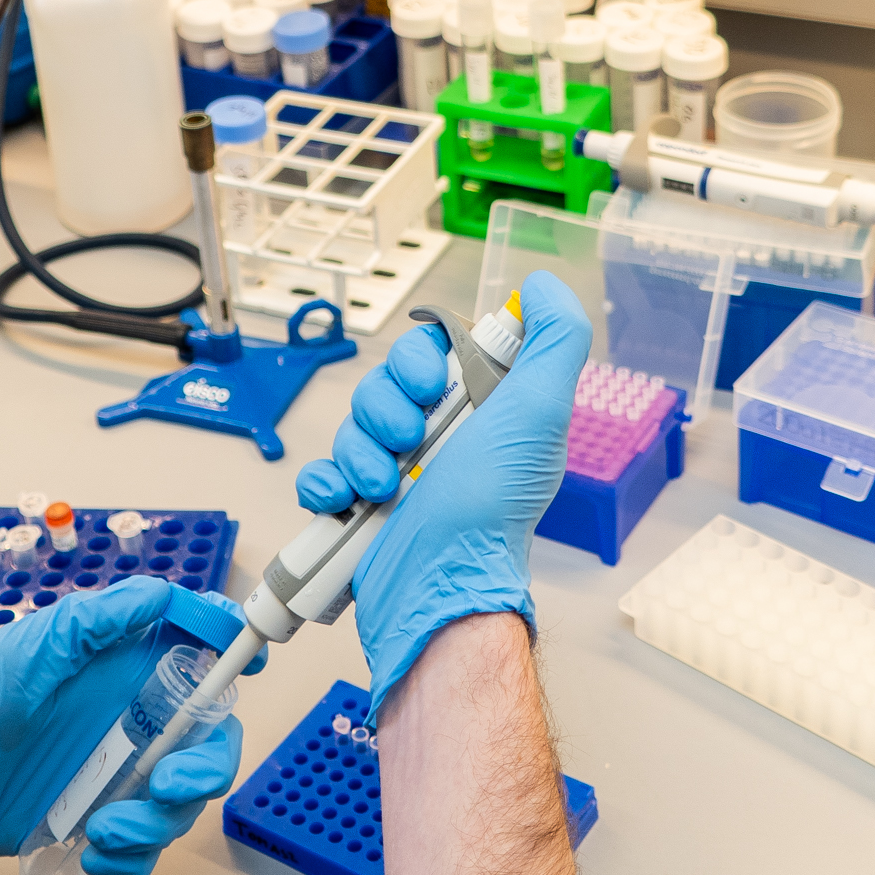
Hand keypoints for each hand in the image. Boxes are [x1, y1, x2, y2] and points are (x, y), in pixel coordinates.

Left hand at [0, 575, 261, 874]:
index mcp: (124, 669)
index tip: (248, 661)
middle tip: (171, 783)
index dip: (234, 652)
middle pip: (210, 740)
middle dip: (206, 766)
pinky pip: (146, 848)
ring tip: (107, 830)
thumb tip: (163, 594)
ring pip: (182, 801)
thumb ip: (99, 620)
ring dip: (160, 822)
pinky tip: (93, 852)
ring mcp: (117, 775)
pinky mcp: (98, 824)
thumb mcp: (33, 648)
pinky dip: (133, 856)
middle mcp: (131, 720)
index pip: (200, 655)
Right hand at [292, 271, 588, 711]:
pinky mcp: (357, 510)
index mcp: (479, 412)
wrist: (439, 588)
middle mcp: (438, 440)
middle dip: (385, 408)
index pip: (429, 350)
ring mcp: (395, 475)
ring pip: (350, 427)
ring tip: (384, 487)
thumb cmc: (492, 509)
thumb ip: (554, 339)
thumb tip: (543, 286)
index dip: (419, 360)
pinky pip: (320, 473)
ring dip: (360, 452)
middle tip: (409, 442)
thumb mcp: (541, 410)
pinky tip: (345, 502)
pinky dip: (325, 485)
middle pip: (382, 384)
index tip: (433, 386)